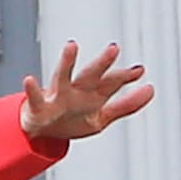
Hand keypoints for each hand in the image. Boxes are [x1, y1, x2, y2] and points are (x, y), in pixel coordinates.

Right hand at [20, 41, 153, 139]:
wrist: (41, 132)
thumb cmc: (70, 119)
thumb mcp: (102, 116)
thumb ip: (127, 105)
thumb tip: (150, 90)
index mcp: (91, 95)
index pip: (111, 83)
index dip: (125, 77)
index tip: (140, 70)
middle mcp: (75, 91)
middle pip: (90, 76)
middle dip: (102, 64)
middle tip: (113, 49)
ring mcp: (56, 97)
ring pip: (62, 77)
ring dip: (67, 62)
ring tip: (71, 47)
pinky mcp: (39, 107)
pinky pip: (34, 98)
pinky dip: (32, 90)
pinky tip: (30, 80)